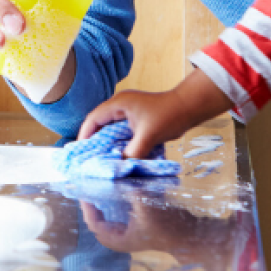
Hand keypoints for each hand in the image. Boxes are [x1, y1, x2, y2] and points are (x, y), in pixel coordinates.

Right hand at [79, 71, 232, 159]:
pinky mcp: (135, 118)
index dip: (85, 135)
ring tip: (100, 159)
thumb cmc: (169, 115)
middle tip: (89, 159)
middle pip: (98, 124)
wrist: (188, 107)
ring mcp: (127, 112)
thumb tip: (121, 167)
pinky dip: (117, 142)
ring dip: (106, 143)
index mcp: (118, 104)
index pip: (93, 119)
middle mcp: (119, 106)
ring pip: (109, 128)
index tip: (82, 152)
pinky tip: (117, 154)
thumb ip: (133, 152)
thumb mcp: (149, 136)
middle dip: (93, 141)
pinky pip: (120, 131)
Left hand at [82, 200, 214, 261]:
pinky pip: (117, 218)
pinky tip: (115, 192)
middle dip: (93, 206)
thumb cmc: (167, 225)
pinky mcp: (137, 230)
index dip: (87, 206)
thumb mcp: (146, 204)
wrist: (190, 236)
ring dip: (103, 206)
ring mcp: (129, 236)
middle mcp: (121, 240)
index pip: (93, 223)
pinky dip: (114, 206)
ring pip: (108, 220)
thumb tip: (117, 173)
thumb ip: (130, 189)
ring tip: (100, 188)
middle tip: (91, 187)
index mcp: (118, 239)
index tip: (85, 189)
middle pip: (98, 222)